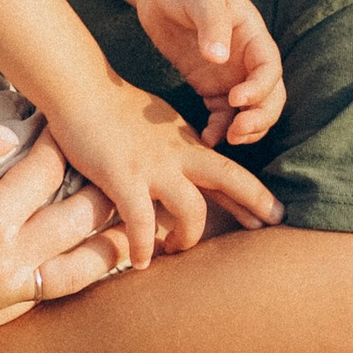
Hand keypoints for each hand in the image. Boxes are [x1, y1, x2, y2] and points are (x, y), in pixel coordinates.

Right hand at [0, 105, 130, 340]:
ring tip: (130, 225)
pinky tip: (83, 264)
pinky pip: (45, 301)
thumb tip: (8, 130)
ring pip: (77, 273)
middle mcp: (2, 265)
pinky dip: (72, 280)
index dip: (61, 143)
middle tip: (120, 168)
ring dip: (108, 246)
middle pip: (79, 221)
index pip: (49, 172)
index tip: (66, 126)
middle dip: (104, 189)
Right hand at [49, 74, 286, 267]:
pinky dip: (144, 246)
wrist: (80, 89)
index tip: (272, 211)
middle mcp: (178, 153)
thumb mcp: (154, 127)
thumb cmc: (109, 108)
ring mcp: (154, 166)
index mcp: (185, 141)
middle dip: (252, 203)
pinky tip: (140, 262)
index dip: (252, 192)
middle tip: (266, 229)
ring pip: (192, 209)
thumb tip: (179, 173)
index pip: (227, 168)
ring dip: (187, 237)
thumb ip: (171, 149)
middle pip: (229, 177)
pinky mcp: (125, 177)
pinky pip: (143, 222)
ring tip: (174, 252)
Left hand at [134, 0, 284, 146]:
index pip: (269, 68)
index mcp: (253, 35)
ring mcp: (229, 73)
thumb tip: (219, 58)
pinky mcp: (209, 83)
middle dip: (259, 118)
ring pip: (249, 110)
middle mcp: (246, 57)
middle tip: (236, 133)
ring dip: (244, 129)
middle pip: (269, 96)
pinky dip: (220, 128)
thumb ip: (211, 25)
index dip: (260, 89)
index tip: (236, 99)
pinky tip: (207, 138)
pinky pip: (223, 113)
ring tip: (223, 139)